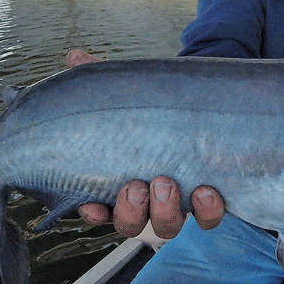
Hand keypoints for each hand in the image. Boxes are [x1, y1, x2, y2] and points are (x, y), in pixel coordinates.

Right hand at [65, 50, 225, 242]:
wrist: (203, 106)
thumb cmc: (154, 108)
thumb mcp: (128, 94)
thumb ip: (102, 81)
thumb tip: (74, 57)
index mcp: (117, 182)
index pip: (97, 210)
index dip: (92, 214)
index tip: (92, 205)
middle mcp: (146, 201)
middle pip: (130, 225)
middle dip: (131, 211)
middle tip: (136, 185)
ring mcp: (177, 204)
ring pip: (166, 226)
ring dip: (165, 212)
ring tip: (167, 182)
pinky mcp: (208, 202)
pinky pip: (208, 219)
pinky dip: (207, 211)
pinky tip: (207, 190)